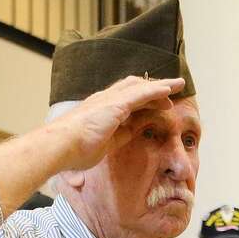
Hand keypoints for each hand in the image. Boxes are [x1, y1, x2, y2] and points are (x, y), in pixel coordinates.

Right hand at [48, 75, 184, 172]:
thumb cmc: (74, 151)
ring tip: (177, 86)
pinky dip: (156, 91)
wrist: (61, 146)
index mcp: (101, 110)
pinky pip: (141, 94)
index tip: (156, 104)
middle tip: (170, 91)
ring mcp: (110, 100)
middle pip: (135, 89)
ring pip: (141, 88)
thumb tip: (132, 134)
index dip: (143, 101)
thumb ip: (118, 137)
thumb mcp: (104, 145)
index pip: (127, 101)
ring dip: (160, 86)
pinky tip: (169, 91)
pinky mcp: (116, 105)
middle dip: (153, 89)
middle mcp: (106, 100)